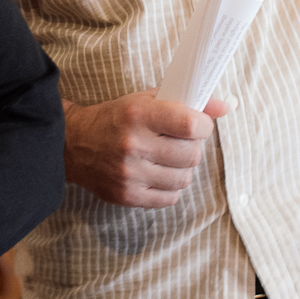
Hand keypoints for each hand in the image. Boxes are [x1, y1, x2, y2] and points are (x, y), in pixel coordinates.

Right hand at [62, 91, 229, 207]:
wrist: (73, 144)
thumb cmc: (115, 118)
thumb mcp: (145, 100)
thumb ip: (185, 102)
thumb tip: (225, 107)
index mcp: (138, 115)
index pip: (190, 125)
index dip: (204, 126)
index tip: (200, 125)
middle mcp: (134, 145)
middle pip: (191, 155)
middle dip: (193, 147)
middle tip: (182, 142)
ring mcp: (130, 174)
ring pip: (184, 179)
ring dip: (183, 168)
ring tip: (168, 158)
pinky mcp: (127, 196)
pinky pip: (169, 198)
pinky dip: (170, 187)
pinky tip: (159, 174)